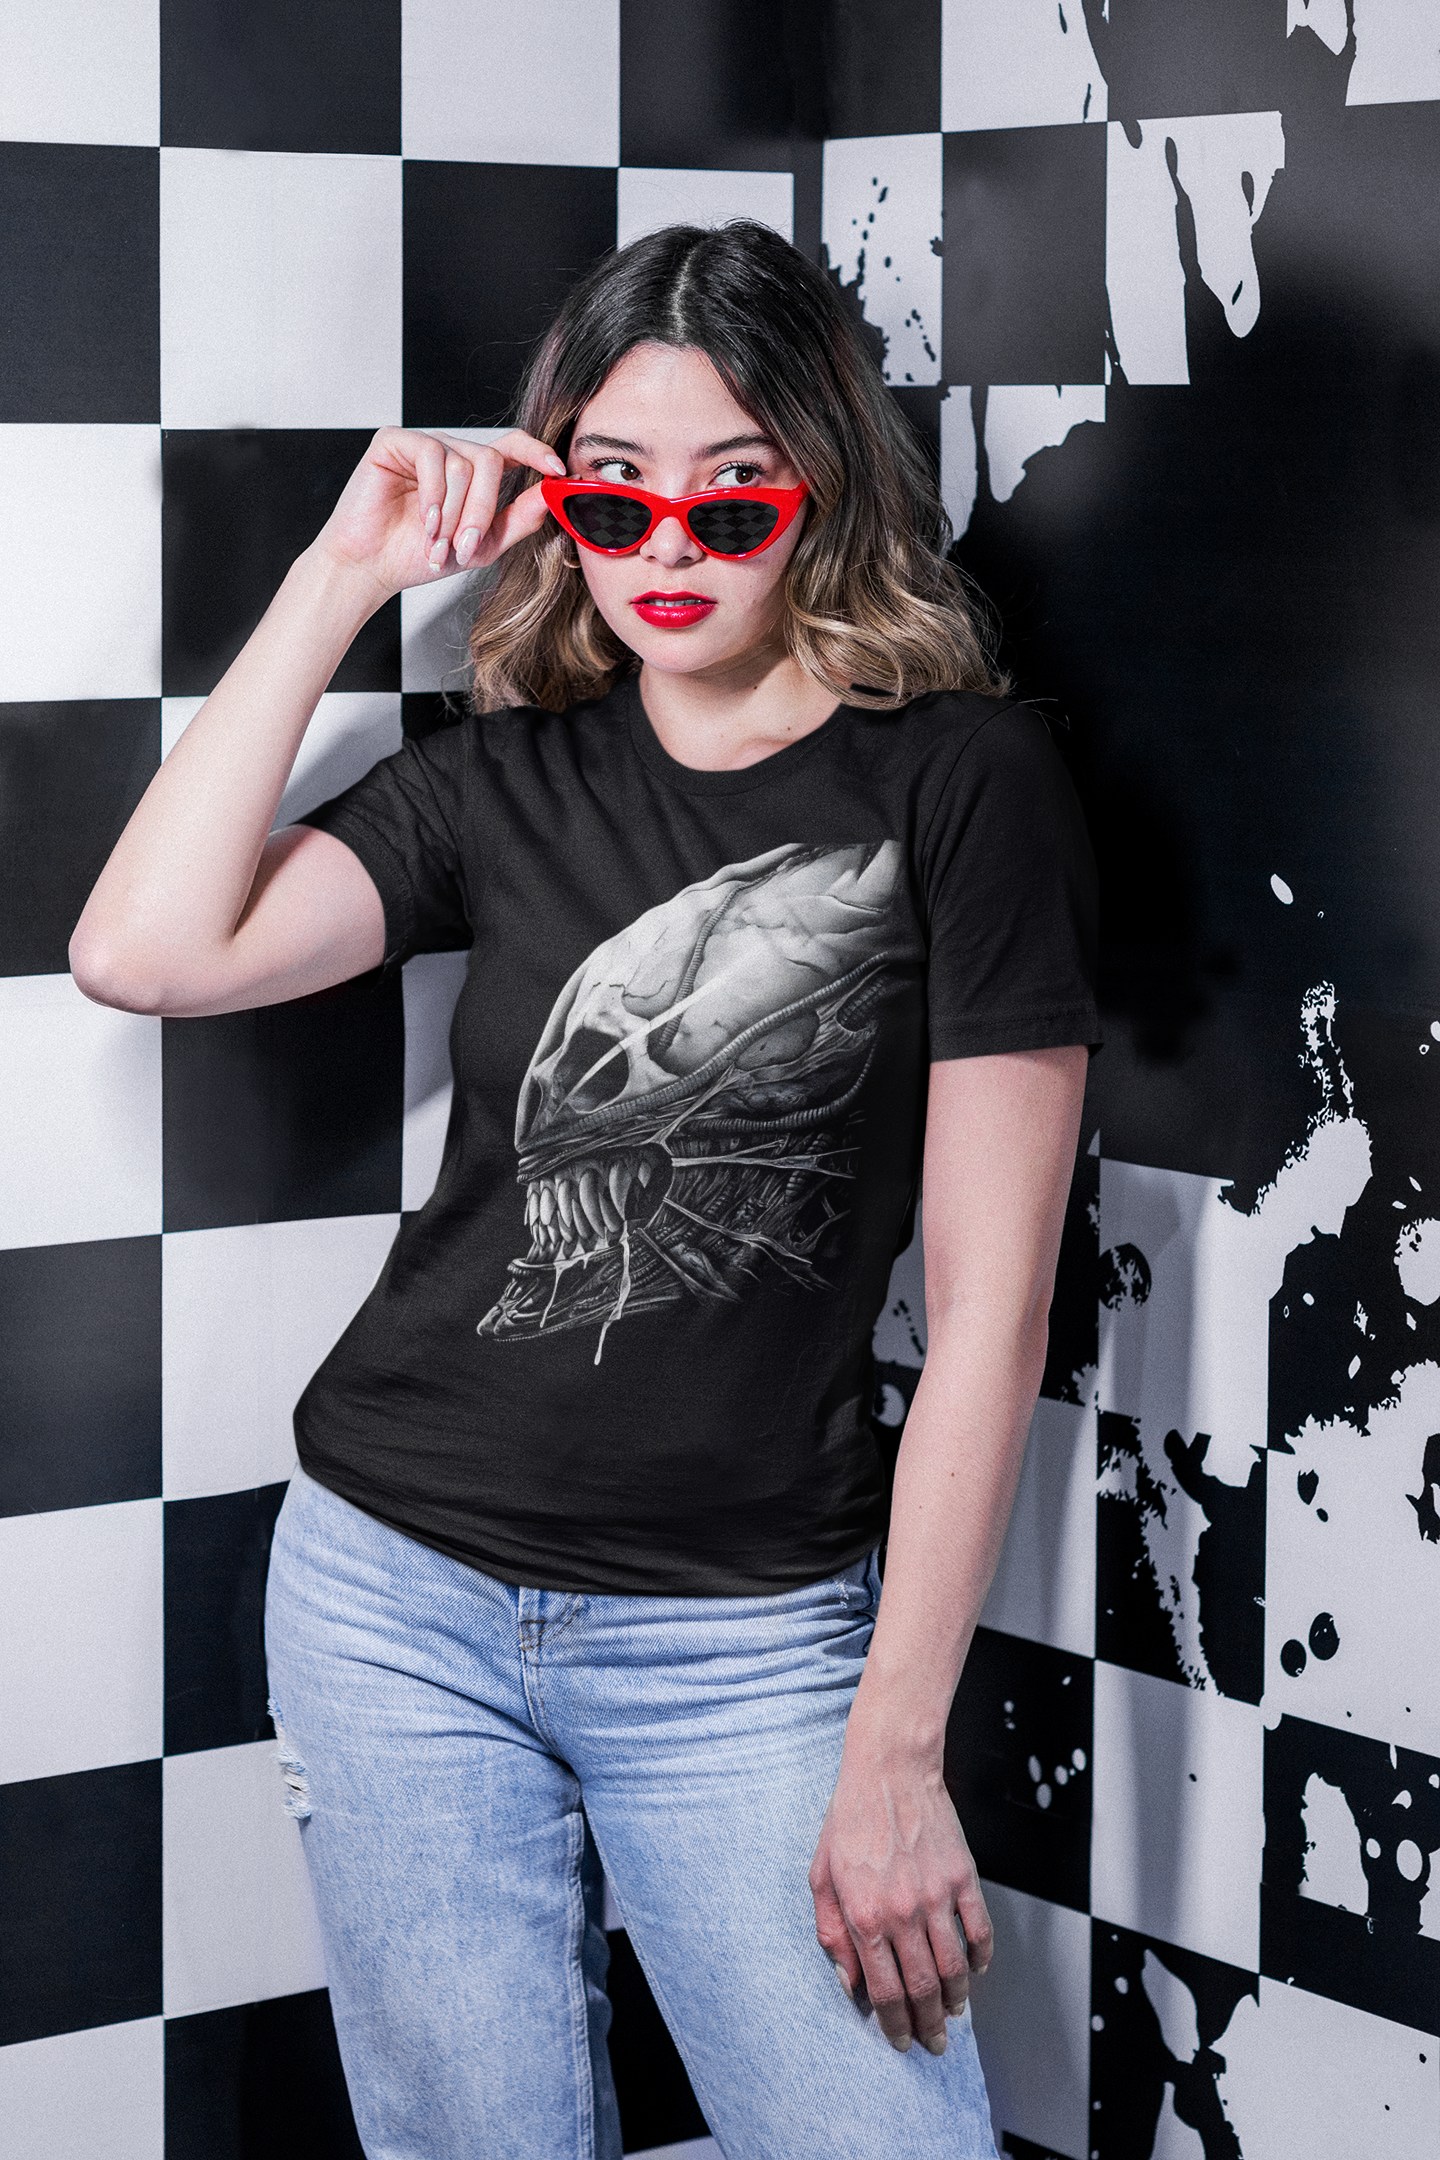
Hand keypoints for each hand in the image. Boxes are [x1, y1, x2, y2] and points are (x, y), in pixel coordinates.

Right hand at [308, 425, 564, 602]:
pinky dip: (434, 495)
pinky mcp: (395, 441)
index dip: (537, 451)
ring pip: (463, 464)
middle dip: (483, 510)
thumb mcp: (481, 546)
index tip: (557, 469)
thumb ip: (517, 521)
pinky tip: (424, 520)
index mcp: (474, 473)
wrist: (371, 568)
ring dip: (454, 513)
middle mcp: (451, 452)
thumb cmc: (418, 555)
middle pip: (490, 461)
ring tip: (437, 542)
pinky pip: (431, 455)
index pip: (513, 446)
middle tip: (466, 546)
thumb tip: (549, 496)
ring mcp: (423, 444)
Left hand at [809, 1748, 992, 2054]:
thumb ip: (831, 1933)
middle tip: (934, 2044)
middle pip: (923, 1989)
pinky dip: (982, 1959)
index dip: (894, 2025)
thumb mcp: (822, 1876)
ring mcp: (938, 1896)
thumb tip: (848, 1981)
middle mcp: (903, 1912)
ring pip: (956, 1969)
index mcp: (865, 1916)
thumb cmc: (850, 1818)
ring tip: (953, 2013)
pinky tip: (976, 1970)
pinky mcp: (963, 1877)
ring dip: (956, 2000)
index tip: (901, 2041)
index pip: (885, 1992)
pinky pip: (980, 1931)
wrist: (889, 1770)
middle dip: (929, 2026)